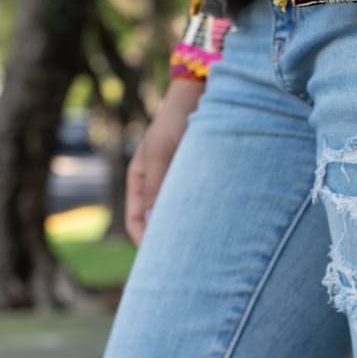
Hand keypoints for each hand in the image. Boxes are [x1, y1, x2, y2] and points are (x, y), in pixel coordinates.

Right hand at [125, 77, 205, 244]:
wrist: (202, 94)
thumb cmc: (176, 121)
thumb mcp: (162, 153)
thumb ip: (157, 187)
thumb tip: (153, 222)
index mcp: (140, 181)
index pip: (136, 223)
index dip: (146, 243)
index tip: (162, 259)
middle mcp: (158, 186)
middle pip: (159, 224)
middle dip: (170, 242)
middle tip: (188, 263)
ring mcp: (179, 183)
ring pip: (181, 216)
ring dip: (190, 231)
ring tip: (206, 249)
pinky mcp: (201, 179)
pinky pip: (199, 205)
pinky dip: (205, 217)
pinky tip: (220, 227)